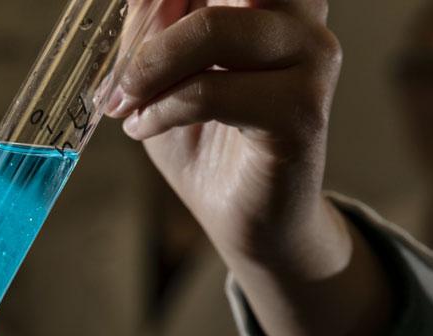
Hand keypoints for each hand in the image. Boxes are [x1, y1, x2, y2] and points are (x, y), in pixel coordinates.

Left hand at [109, 0, 392, 335]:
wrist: (245, 217)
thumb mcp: (161, 73)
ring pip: (213, 29)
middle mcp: (299, 21)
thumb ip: (151, 27)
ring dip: (152, 66)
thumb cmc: (204, 140)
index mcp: (268, 4)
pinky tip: (144, 127)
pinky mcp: (300, 111)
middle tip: (123, 65)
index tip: (133, 17)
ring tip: (124, 102)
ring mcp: (309, 61)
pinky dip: (162, 109)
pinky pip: (211, 92)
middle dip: (158, 18)